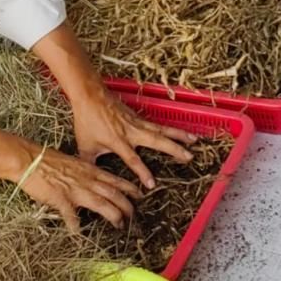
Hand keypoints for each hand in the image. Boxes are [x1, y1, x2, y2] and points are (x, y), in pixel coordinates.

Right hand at [19, 146, 140, 229]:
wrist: (29, 159)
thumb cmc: (48, 161)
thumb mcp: (72, 164)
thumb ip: (84, 174)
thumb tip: (92, 182)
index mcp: (89, 171)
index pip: (116, 180)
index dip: (130, 189)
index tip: (141, 195)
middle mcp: (86, 180)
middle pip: (113, 193)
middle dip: (126, 205)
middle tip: (133, 216)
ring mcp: (75, 189)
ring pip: (100, 203)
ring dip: (112, 215)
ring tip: (119, 225)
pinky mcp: (60, 198)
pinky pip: (69, 214)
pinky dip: (74, 223)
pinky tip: (77, 232)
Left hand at [70, 85, 194, 188]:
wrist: (90, 96)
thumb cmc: (86, 121)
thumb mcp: (85, 146)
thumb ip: (89, 163)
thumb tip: (88, 180)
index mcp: (118, 141)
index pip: (132, 159)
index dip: (142, 172)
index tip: (152, 184)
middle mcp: (131, 132)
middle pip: (156, 141)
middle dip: (173, 149)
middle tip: (188, 157)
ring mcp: (137, 123)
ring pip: (161, 130)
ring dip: (179, 135)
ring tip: (195, 140)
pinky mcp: (139, 118)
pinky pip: (158, 125)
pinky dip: (171, 129)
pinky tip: (182, 133)